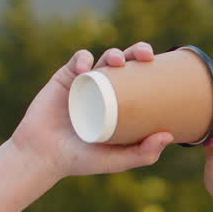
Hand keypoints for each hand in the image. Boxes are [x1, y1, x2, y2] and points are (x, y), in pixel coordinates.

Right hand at [7, 42, 173, 179]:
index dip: (153, 67)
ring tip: (117, 62)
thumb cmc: (82, 160)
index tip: (162, 65)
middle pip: (126, 62)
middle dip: (138, 51)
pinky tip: (87, 66)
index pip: (141, 79)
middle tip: (146, 55)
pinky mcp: (64, 78)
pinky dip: (84, 58)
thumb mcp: (117, 160)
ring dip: (115, 53)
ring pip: (104, 58)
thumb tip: (170, 136)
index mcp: (121, 103)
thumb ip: (144, 153)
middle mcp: (106, 89)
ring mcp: (85, 82)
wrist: (42, 156)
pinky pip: (77, 61)